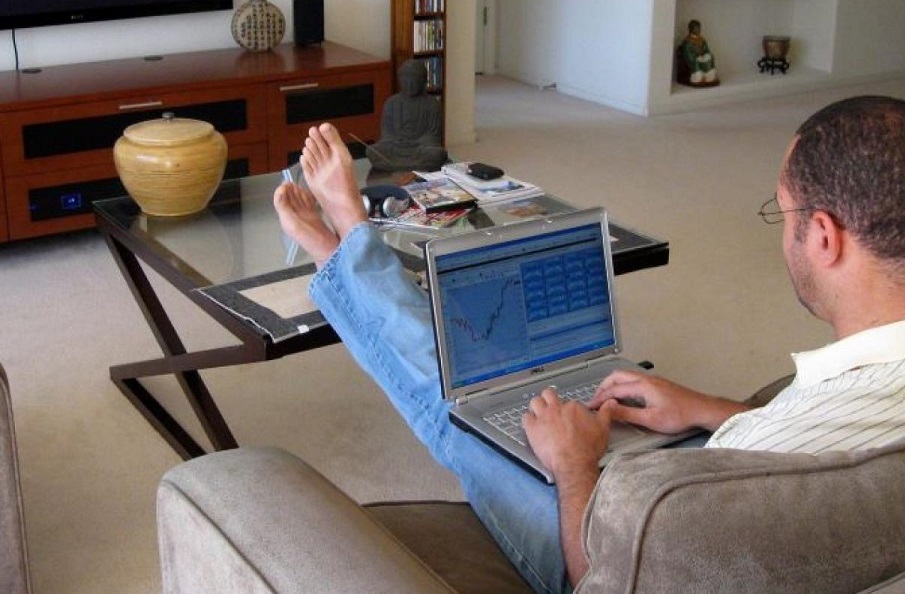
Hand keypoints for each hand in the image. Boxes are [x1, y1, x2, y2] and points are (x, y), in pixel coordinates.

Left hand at [522, 388, 610, 479]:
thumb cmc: (587, 449)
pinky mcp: (532, 428)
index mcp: (573, 407)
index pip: (569, 402)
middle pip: (549, 395)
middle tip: (551, 406)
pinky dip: (527, 419)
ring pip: (535, 402)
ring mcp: (543, 417)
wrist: (574, 463)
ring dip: (536, 406)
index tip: (570, 417)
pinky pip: (525, 417)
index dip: (569, 410)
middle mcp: (557, 409)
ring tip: (539, 412)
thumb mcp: (603, 428)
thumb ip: (606, 413)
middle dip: (549, 399)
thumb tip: (610, 403)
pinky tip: (531, 424)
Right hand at [590, 370, 747, 433]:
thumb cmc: (681, 415)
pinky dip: (623, 385)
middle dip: (603, 387)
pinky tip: (624, 396)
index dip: (600, 398)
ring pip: (626, 376)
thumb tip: (610, 411)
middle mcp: (646, 379)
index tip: (591, 406)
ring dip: (613, 385)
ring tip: (607, 397)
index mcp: (642, 386)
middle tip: (596, 399)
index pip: (614, 390)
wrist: (702, 409)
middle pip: (617, 376)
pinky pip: (633, 379)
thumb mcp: (651, 419)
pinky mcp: (658, 384)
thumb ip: (628, 414)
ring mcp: (652, 380)